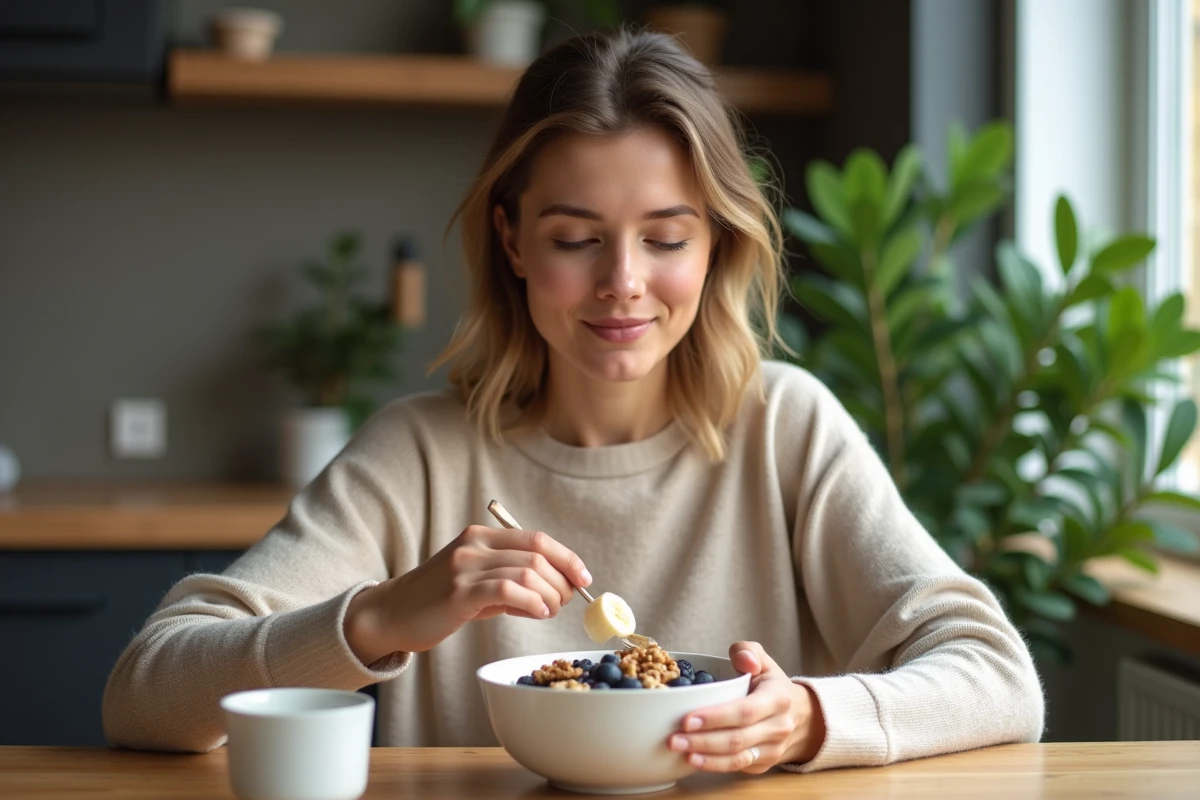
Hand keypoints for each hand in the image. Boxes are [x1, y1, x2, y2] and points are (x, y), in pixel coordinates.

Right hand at [344, 526, 590, 663]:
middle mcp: (475, 545)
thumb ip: (511, 580)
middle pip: (538, 555)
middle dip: (562, 581)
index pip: (536, 539)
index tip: (584, 578)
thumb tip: (555, 591)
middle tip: (565, 602)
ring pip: (528, 572)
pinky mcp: (459, 593)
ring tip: (549, 611)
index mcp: (481, 536)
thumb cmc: (437, 601)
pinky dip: (533, 602)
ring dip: (550, 595)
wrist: (391, 614)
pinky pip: (509, 590)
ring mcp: (466, 567)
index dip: (567, 558)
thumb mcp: (476, 582)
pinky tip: (538, 612)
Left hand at [667, 641, 825, 772]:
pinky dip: (714, 765)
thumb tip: (744, 661)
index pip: (744, 711)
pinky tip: (694, 759)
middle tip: (673, 738)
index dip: (715, 717)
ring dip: (706, 757)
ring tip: (680, 751)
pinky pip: (738, 767)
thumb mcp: (764, 661)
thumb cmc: (772, 686)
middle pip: (737, 739)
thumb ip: (748, 651)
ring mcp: (773, 749)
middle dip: (702, 740)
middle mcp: (778, 726)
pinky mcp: (764, 764)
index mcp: (777, 698)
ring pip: (737, 758)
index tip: (686, 719)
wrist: (800, 716)